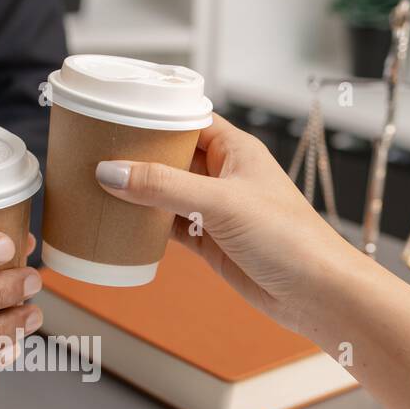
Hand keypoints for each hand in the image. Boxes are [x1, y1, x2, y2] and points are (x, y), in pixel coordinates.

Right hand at [94, 113, 354, 331]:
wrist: (315, 293)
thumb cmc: (290, 238)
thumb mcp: (220, 203)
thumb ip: (163, 186)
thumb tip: (111, 172)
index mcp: (236, 150)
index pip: (186, 120)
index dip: (153, 116)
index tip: (115, 115)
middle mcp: (224, 176)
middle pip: (170, 156)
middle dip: (136, 156)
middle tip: (94, 152)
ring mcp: (215, 210)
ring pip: (165, 193)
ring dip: (137, 193)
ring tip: (96, 185)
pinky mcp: (209, 242)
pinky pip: (168, 227)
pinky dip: (145, 226)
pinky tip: (121, 223)